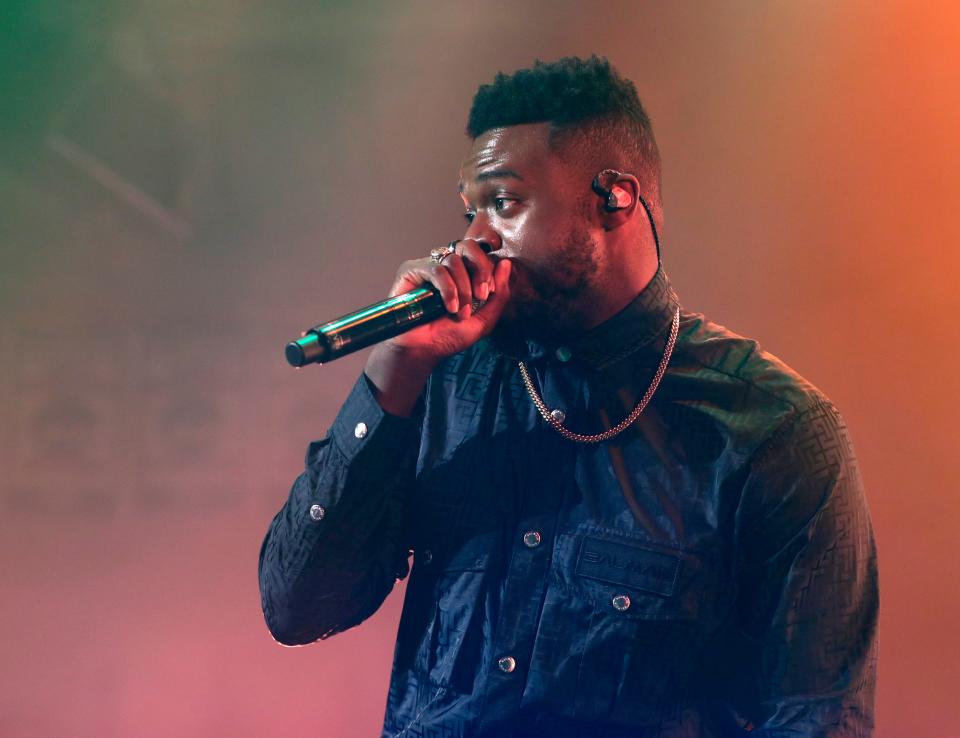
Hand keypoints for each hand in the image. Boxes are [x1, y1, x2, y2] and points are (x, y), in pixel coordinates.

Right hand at [363, 240, 511, 415]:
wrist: (423, 351)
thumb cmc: (449, 336)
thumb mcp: (484, 319)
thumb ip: (499, 294)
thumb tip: (506, 263)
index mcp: (464, 274)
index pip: (481, 254)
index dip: (488, 269)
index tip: (488, 292)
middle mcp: (446, 267)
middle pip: (468, 246)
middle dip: (480, 269)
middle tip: (481, 294)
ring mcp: (429, 267)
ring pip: (454, 260)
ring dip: (463, 288)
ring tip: (461, 311)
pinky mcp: (412, 271)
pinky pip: (436, 269)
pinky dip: (448, 289)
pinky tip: (449, 307)